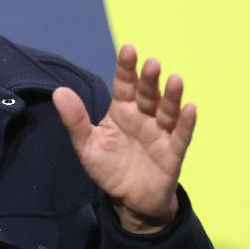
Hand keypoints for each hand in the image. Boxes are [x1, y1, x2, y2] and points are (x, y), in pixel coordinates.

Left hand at [52, 44, 195, 233]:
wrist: (128, 199)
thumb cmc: (108, 167)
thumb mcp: (86, 144)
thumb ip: (75, 120)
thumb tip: (59, 92)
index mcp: (122, 111)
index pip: (125, 85)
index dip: (127, 68)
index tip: (128, 49)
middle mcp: (143, 117)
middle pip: (147, 94)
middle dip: (150, 79)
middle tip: (152, 63)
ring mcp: (160, 133)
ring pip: (167, 111)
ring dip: (172, 96)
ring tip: (176, 79)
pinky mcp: (173, 153)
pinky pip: (181, 136)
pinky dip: (187, 123)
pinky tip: (190, 108)